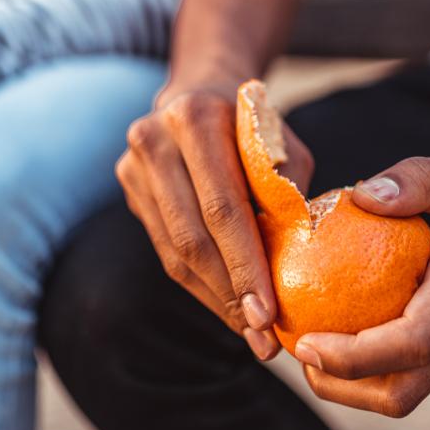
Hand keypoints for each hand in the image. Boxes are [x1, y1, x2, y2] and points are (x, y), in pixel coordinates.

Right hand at [116, 90, 313, 359]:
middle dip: (230, 293)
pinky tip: (227, 307)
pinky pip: (165, 251)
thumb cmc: (254, 126)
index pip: (222, 207)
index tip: (269, 312)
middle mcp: (155, 140)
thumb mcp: (282, 145)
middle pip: (192, 236)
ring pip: (174, 252)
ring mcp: (133, 167)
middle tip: (261, 337)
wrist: (199, 93)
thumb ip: (286, 192)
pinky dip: (200, 284)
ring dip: (214, 299)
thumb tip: (299, 261)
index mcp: (196, 119)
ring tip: (249, 333)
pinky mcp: (129, 190)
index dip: (245, 264)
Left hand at [293, 154, 429, 416]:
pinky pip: (423, 368)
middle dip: (341, 386)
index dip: (352, 356)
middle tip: (297, 349)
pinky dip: (382, 363)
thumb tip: (359, 193)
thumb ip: (417, 180)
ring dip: (357, 381)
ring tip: (315, 343)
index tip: (305, 344)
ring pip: (411, 389)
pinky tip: (356, 325)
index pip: (411, 344)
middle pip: (403, 391)